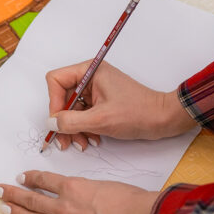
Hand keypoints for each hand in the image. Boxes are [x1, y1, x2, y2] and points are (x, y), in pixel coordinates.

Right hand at [46, 61, 193, 150]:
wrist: (163, 120)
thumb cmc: (138, 113)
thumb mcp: (100, 120)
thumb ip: (70, 121)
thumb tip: (51, 122)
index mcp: (90, 70)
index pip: (56, 80)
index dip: (54, 102)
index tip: (59, 121)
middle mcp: (90, 77)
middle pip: (62, 98)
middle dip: (64, 121)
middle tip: (66, 141)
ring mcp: (95, 90)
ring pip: (71, 109)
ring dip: (74, 129)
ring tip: (83, 143)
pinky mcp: (101, 102)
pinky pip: (83, 115)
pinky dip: (84, 129)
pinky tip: (92, 139)